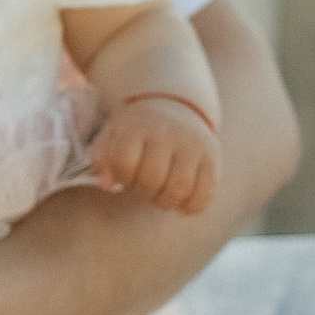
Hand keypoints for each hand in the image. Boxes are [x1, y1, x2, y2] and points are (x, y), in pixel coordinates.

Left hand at [90, 96, 217, 216]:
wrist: (176, 107)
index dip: (120, 176)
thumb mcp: (113, 134)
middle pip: (152, 178)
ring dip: (165, 201)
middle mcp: (168, 133)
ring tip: (159, 193)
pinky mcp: (212, 161)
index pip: (124, 160)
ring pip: (180, 189)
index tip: (123, 174)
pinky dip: (190, 206)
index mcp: (139, 125)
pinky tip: (180, 200)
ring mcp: (193, 146)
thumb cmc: (138, 130)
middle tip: (142, 185)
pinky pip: (205, 196)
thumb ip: (102, 157)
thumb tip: (107, 184)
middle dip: (142, 191)